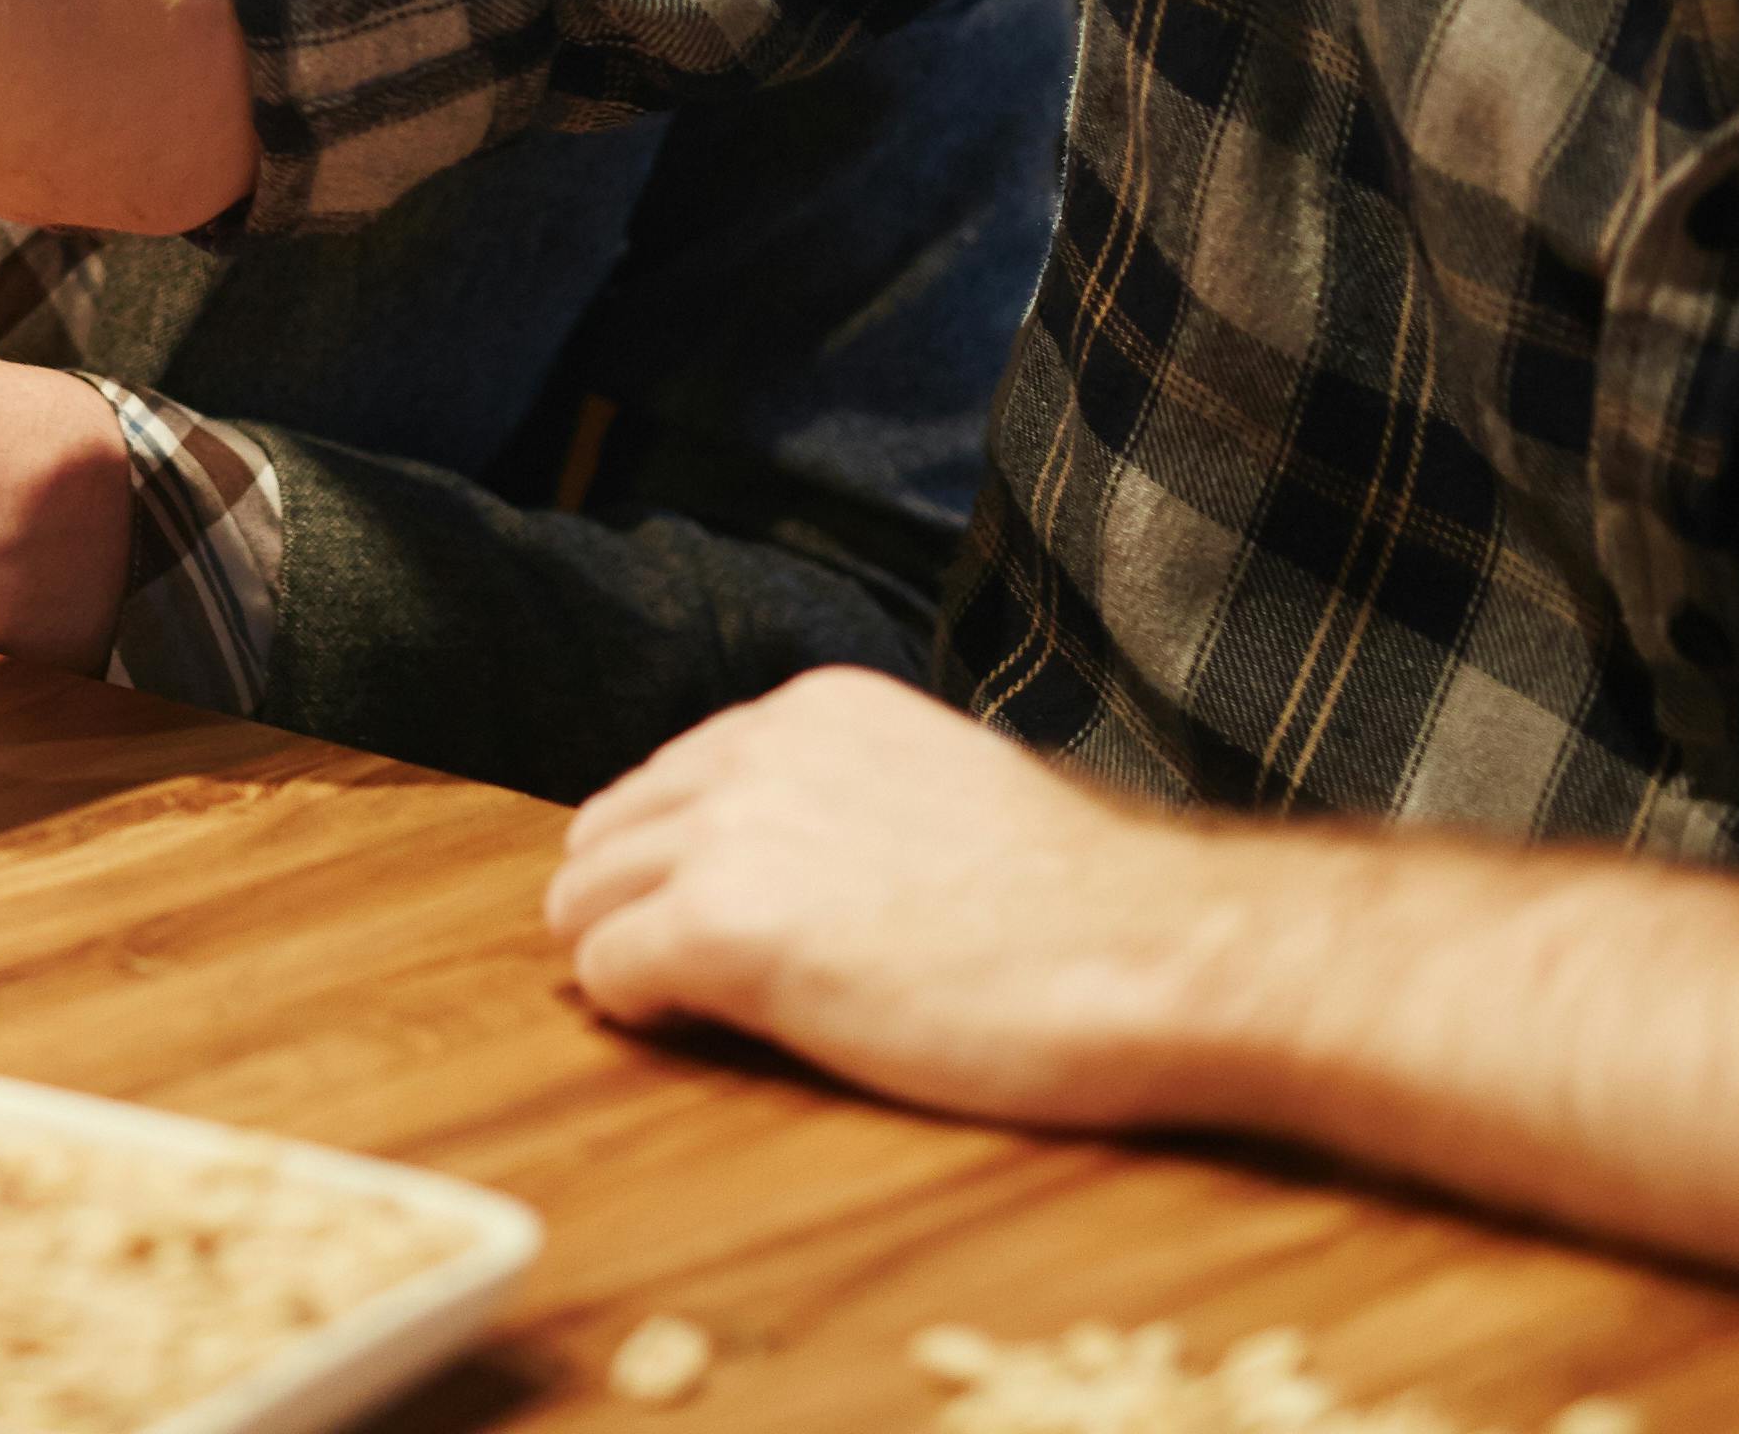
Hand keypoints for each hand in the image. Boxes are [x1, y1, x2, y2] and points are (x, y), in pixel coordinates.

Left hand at [541, 668, 1271, 1130]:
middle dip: (627, 904)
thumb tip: (818, 861)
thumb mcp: (953, 797)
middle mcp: (757, 749)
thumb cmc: (1090, 908)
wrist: (1156, 951)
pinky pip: (607, 971)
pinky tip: (704, 1029)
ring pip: (582, 896)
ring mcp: (732, 832)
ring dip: (622, 954)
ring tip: (698, 1009)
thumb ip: (864, 802)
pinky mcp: (721, 926)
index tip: (711, 918)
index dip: (680, 860)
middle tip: (681, 979)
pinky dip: (637, 1009)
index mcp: (816, 710)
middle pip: (608, 832)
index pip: (677, 778)